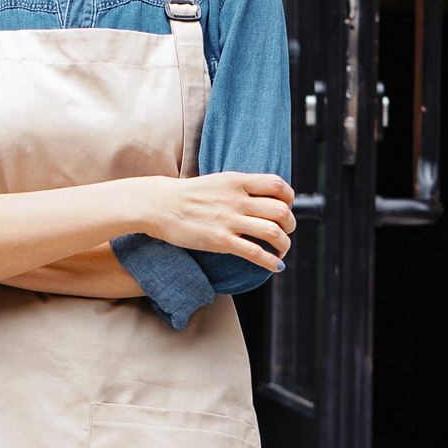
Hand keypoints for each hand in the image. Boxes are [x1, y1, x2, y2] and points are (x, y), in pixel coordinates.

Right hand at [144, 172, 296, 270]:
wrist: (156, 205)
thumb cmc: (184, 195)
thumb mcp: (216, 181)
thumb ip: (239, 188)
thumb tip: (260, 198)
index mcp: (236, 181)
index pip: (278, 185)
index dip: (288, 198)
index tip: (284, 207)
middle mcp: (237, 199)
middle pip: (281, 211)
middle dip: (290, 224)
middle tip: (284, 232)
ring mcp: (229, 220)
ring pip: (273, 232)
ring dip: (284, 244)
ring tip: (280, 250)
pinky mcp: (220, 241)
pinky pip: (255, 252)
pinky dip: (270, 261)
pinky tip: (274, 266)